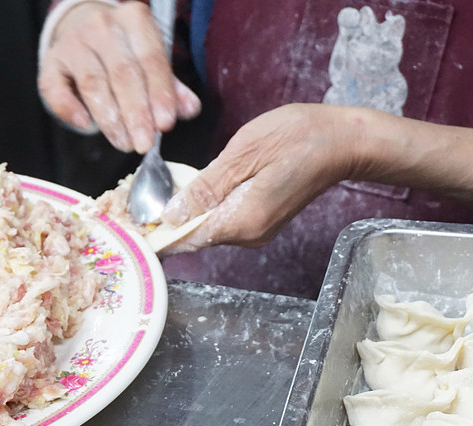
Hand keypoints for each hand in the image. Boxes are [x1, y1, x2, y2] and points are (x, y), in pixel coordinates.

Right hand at [37, 1, 201, 153]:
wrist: (81, 25)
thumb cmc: (123, 48)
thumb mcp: (150, 58)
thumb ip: (170, 85)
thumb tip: (189, 109)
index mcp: (135, 20)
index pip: (151, 60)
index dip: (159, 94)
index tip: (165, 124)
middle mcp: (102, 26)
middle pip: (122, 74)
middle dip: (135, 113)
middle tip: (143, 143)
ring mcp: (73, 42)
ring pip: (92, 83)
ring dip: (109, 118)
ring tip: (123, 142)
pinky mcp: (51, 61)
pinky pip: (55, 88)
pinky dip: (69, 109)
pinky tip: (85, 125)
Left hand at [159, 103, 472, 252]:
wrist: (343, 141)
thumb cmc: (298, 138)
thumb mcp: (243, 154)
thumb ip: (205, 188)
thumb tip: (170, 216)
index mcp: (241, 221)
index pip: (185, 240)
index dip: (154, 232)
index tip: (129, 220)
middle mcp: (248, 235)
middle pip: (194, 236)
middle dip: (165, 221)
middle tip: (136, 197)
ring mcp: (257, 231)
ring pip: (207, 228)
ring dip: (184, 213)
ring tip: (159, 189)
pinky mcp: (262, 220)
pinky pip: (223, 219)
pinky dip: (204, 208)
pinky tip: (194, 188)